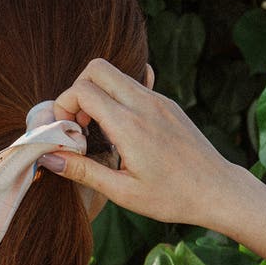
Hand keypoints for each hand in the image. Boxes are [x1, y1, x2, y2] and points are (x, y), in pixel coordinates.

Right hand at [37, 58, 236, 226]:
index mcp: (129, 125)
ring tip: (98, 130)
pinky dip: (116, 99)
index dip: (64, 106)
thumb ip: (82, 171)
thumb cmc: (171, 197)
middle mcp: (144, 104)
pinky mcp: (167, 103)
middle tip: (78, 123)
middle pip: (96, 67)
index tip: (68, 132)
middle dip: (77, 90)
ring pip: (115, 74)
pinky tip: (120, 131)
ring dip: (97, 94)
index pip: (82, 90)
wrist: (216, 190)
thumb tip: (48, 158)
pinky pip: (133, 86)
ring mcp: (158, 100)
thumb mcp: (121, 192)